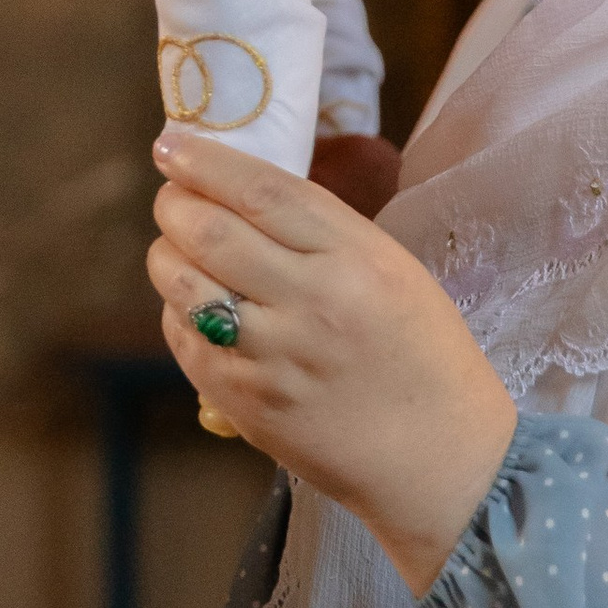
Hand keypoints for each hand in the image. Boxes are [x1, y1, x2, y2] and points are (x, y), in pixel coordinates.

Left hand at [148, 128, 516, 592]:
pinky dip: (178, 310)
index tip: (172, 144)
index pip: (262, 191)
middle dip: (175, 203)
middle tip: (173, 195)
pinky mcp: (244, 402)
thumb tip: (244, 188)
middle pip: (208, 231)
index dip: (206, 161)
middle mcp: (310, 302)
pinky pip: (185, 339)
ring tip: (178, 247)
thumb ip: (322, 230)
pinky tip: (195, 304)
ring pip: (182, 283)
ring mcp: (271, 356)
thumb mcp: (393, 269)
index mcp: (357, 258)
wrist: (441, 462)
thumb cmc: (425, 356)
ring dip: (166, 254)